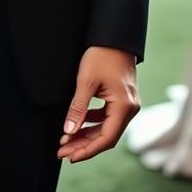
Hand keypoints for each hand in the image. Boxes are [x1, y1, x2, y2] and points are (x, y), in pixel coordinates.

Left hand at [57, 47, 138, 163]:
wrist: (115, 36)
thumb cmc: (102, 55)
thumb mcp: (86, 81)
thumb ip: (78, 108)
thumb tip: (68, 131)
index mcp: (124, 108)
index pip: (106, 139)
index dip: (87, 150)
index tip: (69, 155)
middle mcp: (130, 110)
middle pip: (106, 136)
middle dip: (83, 144)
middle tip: (62, 150)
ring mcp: (127, 105)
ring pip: (106, 128)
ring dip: (86, 134)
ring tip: (66, 139)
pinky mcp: (122, 99)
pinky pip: (107, 117)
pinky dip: (92, 122)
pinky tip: (78, 122)